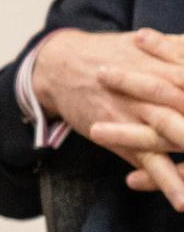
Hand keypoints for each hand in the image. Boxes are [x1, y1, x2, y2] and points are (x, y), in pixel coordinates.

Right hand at [33, 28, 183, 207]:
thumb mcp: (151, 47)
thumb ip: (182, 50)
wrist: (60, 66)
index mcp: (171, 67)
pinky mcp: (121, 137)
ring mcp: (139, 115)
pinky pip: (148, 164)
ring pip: (176, 137)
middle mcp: (158, 91)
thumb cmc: (112, 56)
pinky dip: (167, 183)